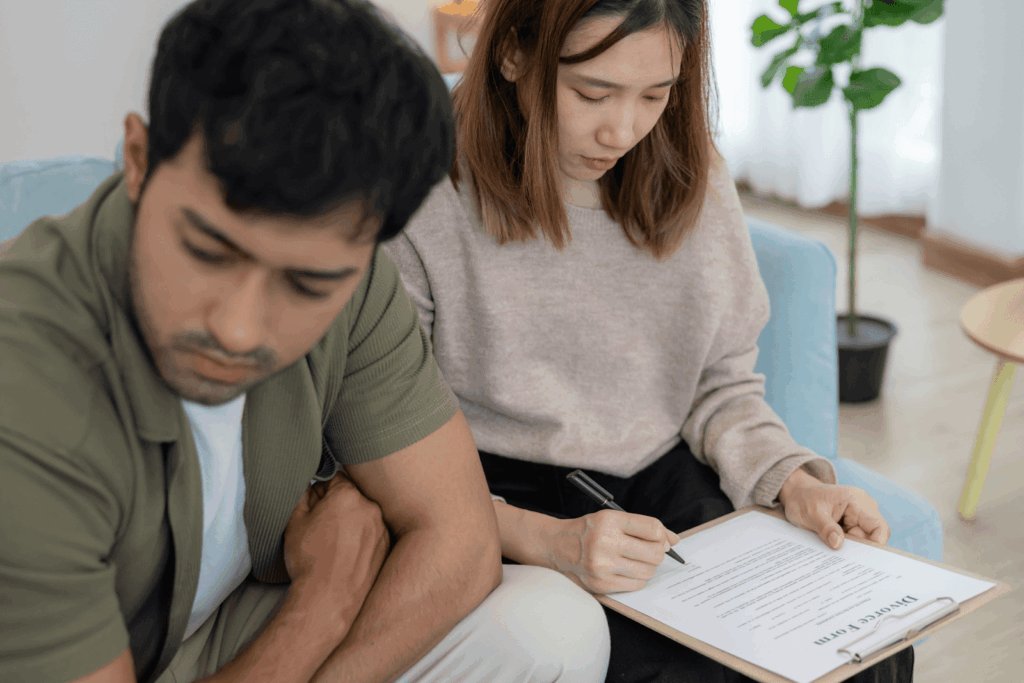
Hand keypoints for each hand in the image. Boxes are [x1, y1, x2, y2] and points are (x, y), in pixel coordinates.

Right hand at [283, 473, 390, 605]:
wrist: (328, 599)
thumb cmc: (310, 560)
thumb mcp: (294, 521)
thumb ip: (302, 494)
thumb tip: (308, 484)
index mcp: (348, 495)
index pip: (333, 478)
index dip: (319, 491)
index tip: (312, 506)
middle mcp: (370, 507)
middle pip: (350, 496)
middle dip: (335, 506)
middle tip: (320, 527)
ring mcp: (381, 528)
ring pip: (362, 515)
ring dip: (349, 521)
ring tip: (332, 544)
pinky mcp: (386, 546)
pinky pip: (371, 533)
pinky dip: (360, 538)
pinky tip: (345, 554)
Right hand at [542, 509, 680, 593]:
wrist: (556, 546)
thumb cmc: (588, 531)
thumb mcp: (612, 518)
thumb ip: (644, 527)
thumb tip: (674, 540)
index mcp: (609, 520)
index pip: (652, 528)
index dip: (662, 535)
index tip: (659, 538)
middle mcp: (605, 542)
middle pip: (654, 553)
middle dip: (657, 552)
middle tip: (649, 550)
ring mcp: (603, 566)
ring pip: (648, 571)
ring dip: (647, 566)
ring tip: (634, 560)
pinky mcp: (601, 584)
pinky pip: (636, 584)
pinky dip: (637, 578)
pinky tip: (625, 570)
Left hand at [778, 468, 890, 549]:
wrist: (796, 494)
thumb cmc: (803, 499)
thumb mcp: (810, 514)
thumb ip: (825, 528)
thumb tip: (838, 545)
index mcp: (856, 500)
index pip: (878, 525)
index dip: (876, 543)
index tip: (864, 557)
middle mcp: (862, 506)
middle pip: (873, 535)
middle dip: (860, 546)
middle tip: (841, 553)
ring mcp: (857, 514)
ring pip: (864, 538)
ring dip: (851, 545)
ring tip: (832, 545)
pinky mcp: (851, 522)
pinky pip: (855, 538)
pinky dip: (846, 544)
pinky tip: (833, 545)